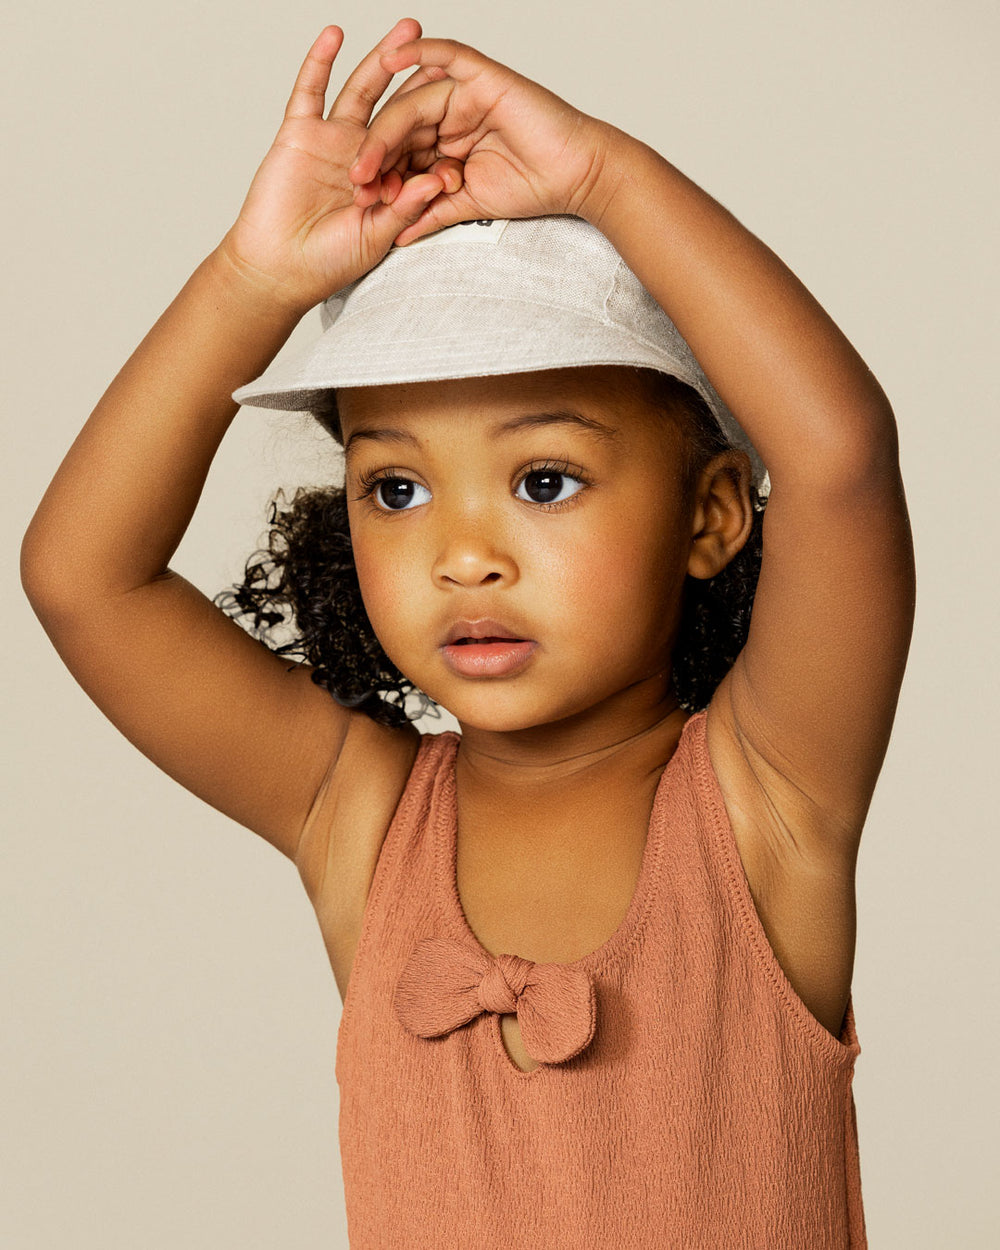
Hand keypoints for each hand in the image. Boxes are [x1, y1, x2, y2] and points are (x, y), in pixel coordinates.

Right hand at [217, 20, 466, 313]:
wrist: (281, 270)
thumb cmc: (328, 263)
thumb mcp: (377, 237)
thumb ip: (407, 207)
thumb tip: (438, 181)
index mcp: (388, 180)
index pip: (420, 146)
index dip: (443, 125)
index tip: (473, 102)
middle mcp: (363, 154)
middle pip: (397, 108)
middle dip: (420, 79)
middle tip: (446, 51)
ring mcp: (332, 141)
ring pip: (361, 92)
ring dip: (380, 59)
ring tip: (405, 30)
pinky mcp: (300, 134)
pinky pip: (309, 92)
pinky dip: (319, 63)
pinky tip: (335, 36)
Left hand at [347, 37, 615, 245]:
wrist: (574, 176)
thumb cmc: (533, 187)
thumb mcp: (469, 206)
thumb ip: (431, 214)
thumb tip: (396, 240)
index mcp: (444, 144)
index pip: (402, 153)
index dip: (380, 175)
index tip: (361, 202)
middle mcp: (450, 115)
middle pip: (401, 127)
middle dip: (375, 154)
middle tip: (356, 182)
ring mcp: (464, 93)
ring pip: (414, 100)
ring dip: (387, 126)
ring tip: (366, 155)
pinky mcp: (482, 76)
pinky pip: (446, 55)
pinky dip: (419, 52)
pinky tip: (390, 60)